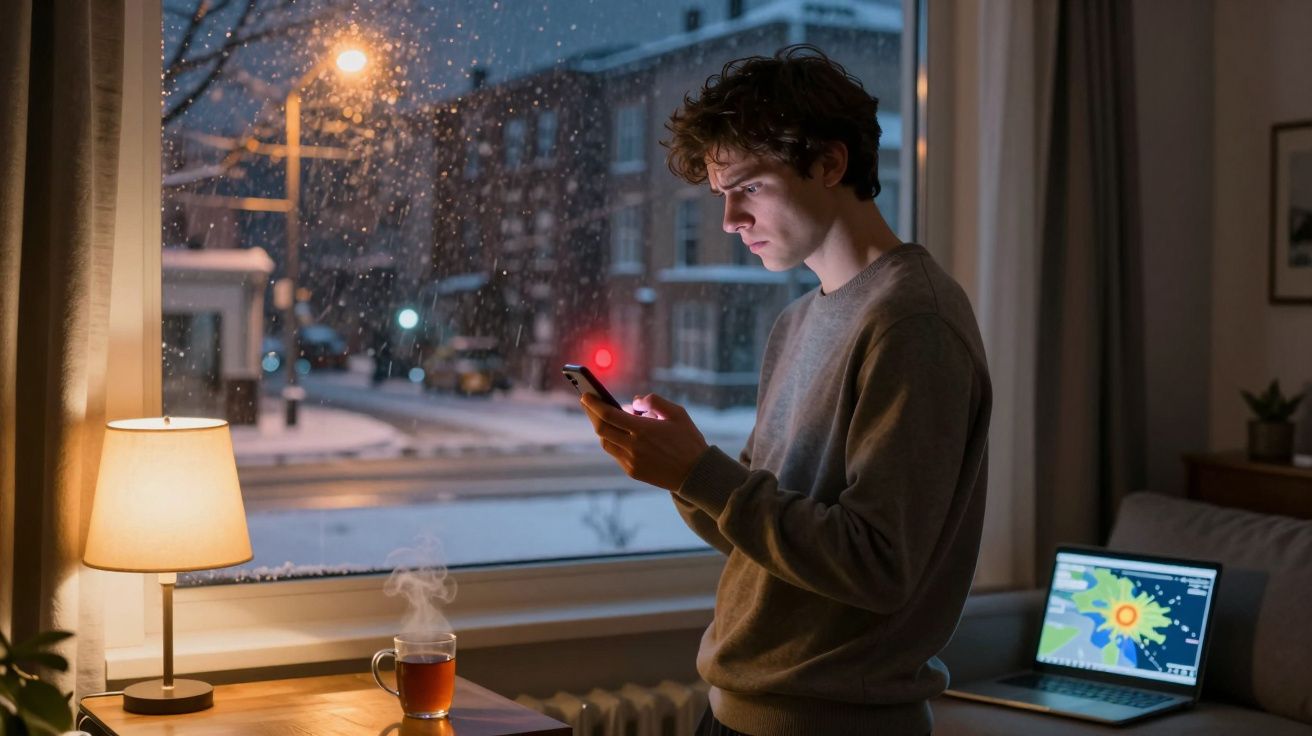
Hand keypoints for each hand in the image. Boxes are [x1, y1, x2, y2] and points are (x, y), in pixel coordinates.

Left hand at [580, 393, 709, 490]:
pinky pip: (615, 454)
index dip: (594, 404)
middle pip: (601, 428)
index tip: (585, 394)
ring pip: (605, 442)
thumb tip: (634, 402)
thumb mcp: (678, 413)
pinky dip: (613, 441)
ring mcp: (631, 461)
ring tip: (601, 417)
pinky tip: (616, 434)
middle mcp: (633, 446)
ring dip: (601, 428)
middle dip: (591, 413)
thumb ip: (654, 401)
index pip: (609, 414)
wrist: (696, 474)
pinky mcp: (633, 471)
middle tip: (587, 402)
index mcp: (643, 429)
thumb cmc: (688, 441)